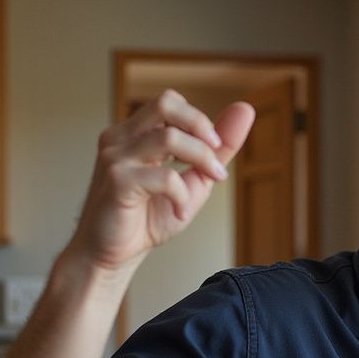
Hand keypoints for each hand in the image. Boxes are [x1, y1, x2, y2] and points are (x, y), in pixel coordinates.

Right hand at [67, 90, 255, 275]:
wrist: (112, 255)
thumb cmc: (147, 218)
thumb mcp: (193, 180)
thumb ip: (217, 149)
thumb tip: (246, 109)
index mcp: (135, 134)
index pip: (170, 102)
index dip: (199, 121)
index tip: (216, 150)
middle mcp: (121, 139)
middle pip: (166, 103)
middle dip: (201, 126)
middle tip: (216, 156)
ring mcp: (116, 158)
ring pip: (169, 138)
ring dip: (201, 160)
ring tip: (209, 183)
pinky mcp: (118, 181)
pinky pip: (164, 176)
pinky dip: (182, 195)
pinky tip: (181, 211)